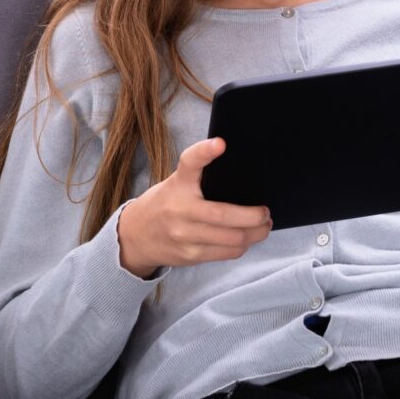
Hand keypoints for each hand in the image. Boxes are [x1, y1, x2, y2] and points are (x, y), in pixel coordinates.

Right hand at [115, 137, 273, 278]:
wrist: (134, 236)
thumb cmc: (164, 204)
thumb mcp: (176, 183)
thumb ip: (200, 176)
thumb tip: (240, 169)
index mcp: (178, 184)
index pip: (189, 162)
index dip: (204, 152)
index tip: (220, 143)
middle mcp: (180, 209)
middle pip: (224, 214)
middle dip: (254, 216)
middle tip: (265, 212)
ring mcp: (184, 235)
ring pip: (232, 238)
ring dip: (255, 233)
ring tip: (263, 227)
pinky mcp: (190, 255)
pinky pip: (226, 253)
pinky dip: (242, 246)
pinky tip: (246, 239)